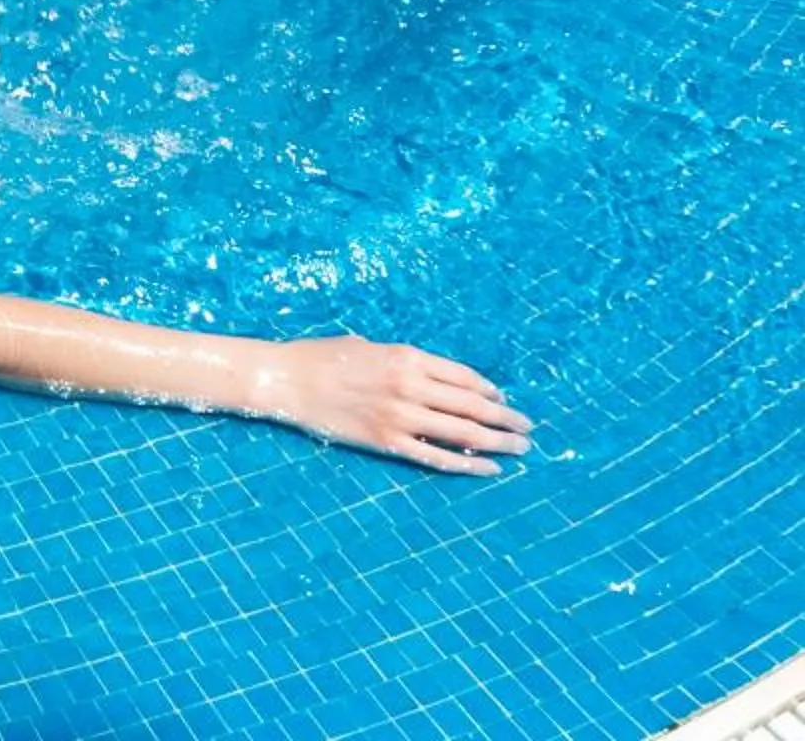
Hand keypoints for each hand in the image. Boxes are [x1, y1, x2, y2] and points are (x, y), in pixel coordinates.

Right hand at [252, 336, 532, 474]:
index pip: (464, 376)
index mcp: (407, 357)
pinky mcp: (387, 443)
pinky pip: (436, 458)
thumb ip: (404, 361)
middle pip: (473, 405)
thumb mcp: (369, 346)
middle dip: (506, 418)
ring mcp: (399, 416)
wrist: (286, 380)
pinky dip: (467, 464)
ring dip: (497, 442)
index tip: (505, 400)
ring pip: (462, 432)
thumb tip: (434, 378)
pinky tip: (489, 468)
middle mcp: (410, 386)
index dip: (490, 390)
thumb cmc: (323, 357)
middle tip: (527, 428)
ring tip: (519, 449)